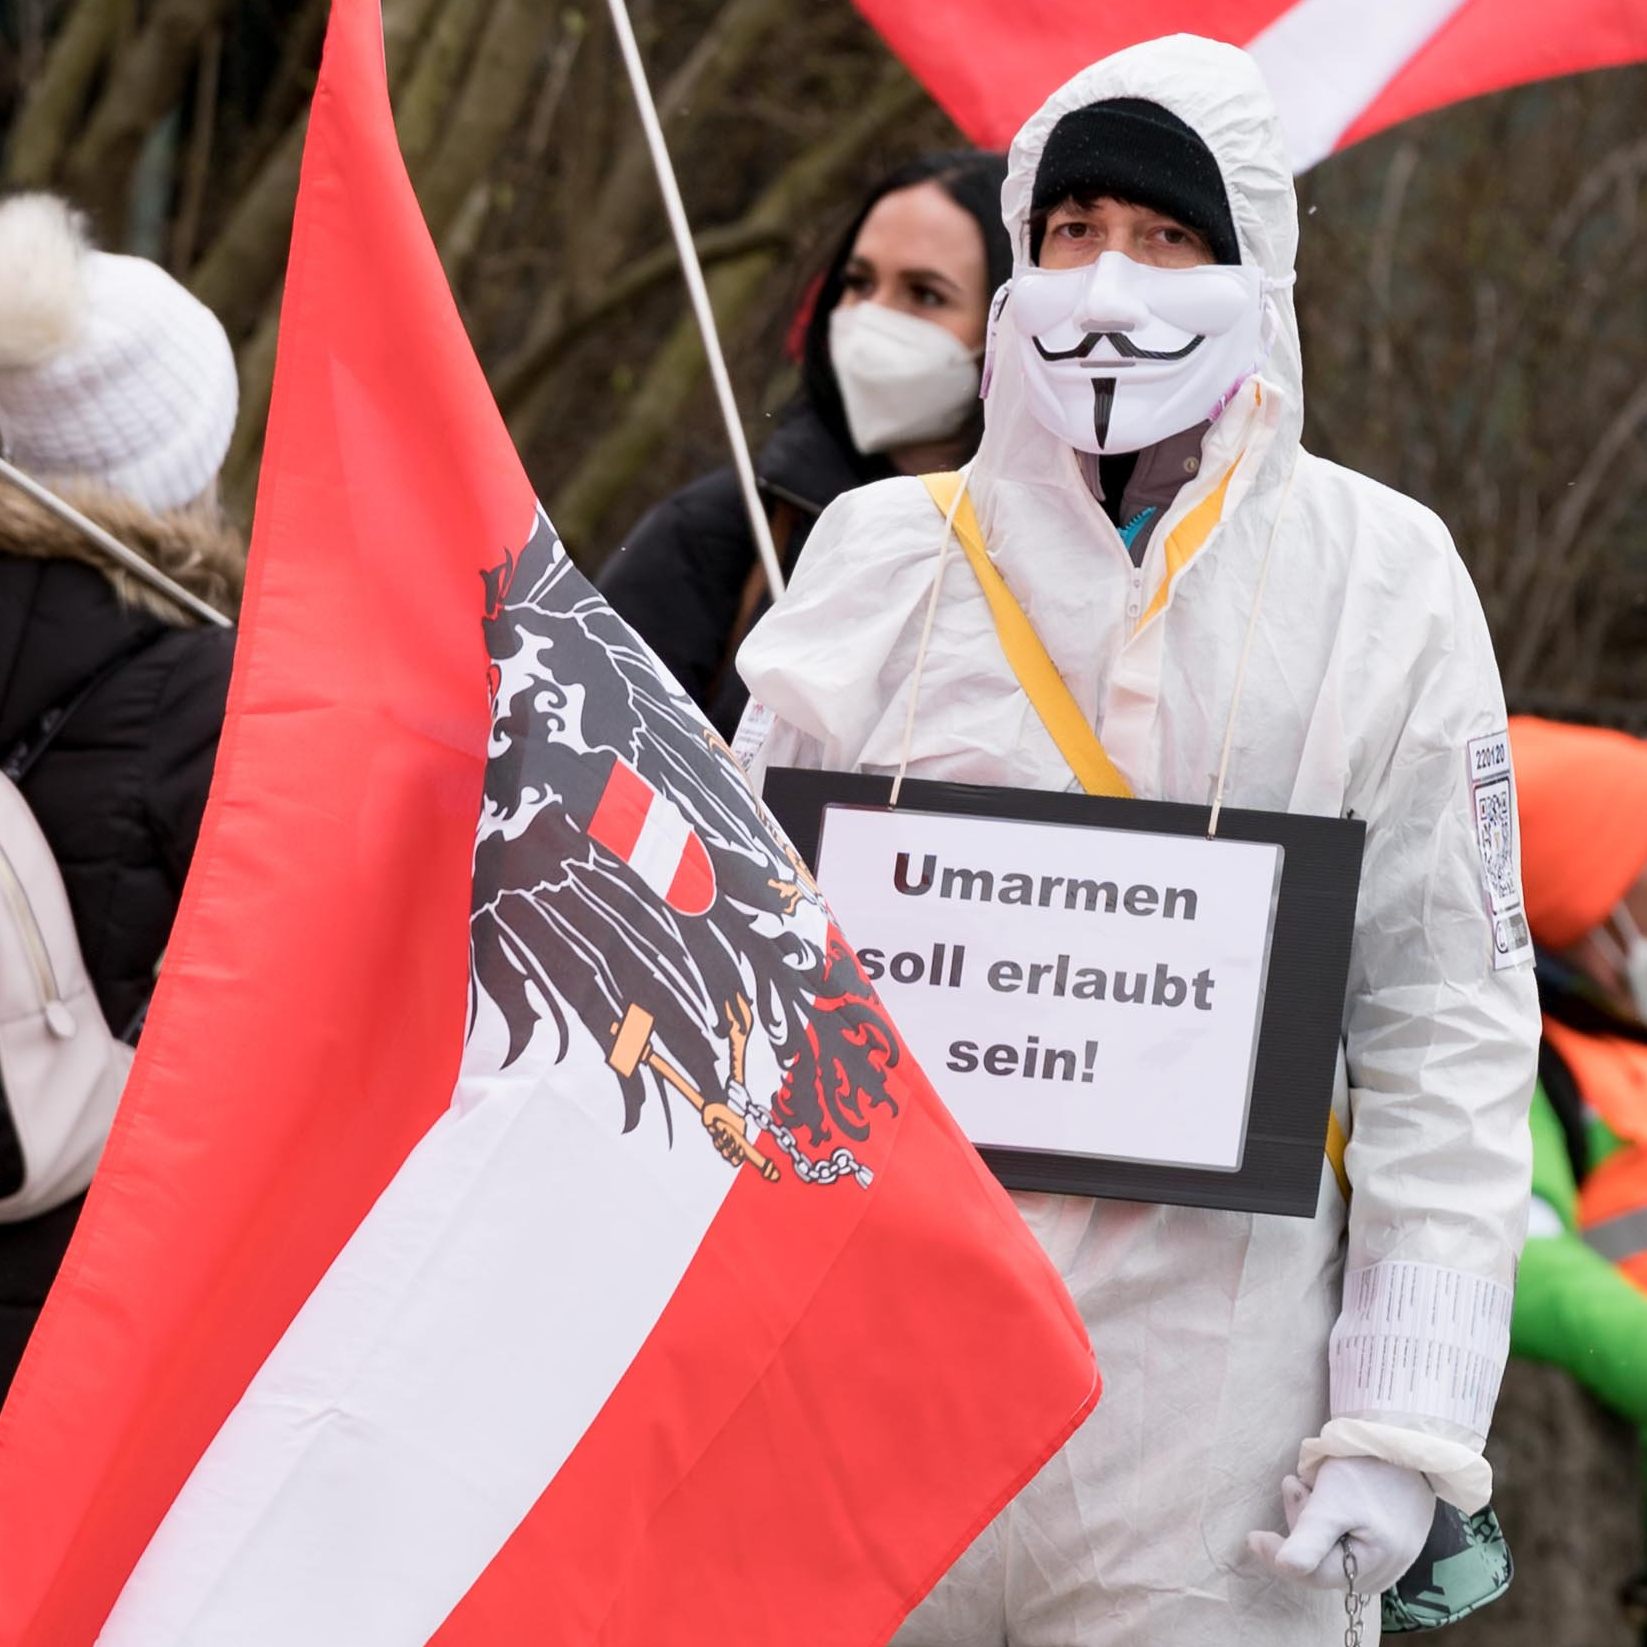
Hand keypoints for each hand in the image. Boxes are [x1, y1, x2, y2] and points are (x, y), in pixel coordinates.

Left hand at [1248, 1456, 1435, 1594]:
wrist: (1405, 1447)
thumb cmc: (1368, 1472)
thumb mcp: (1333, 1502)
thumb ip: (1310, 1539)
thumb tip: (1285, 1569)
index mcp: (1372, 1570)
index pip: (1312, 1574)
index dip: (1278, 1556)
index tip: (1252, 1536)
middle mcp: (1381, 1575)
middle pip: (1319, 1562)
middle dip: (1300, 1524)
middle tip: (1296, 1484)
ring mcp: (1385, 1563)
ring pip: (1328, 1550)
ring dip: (1311, 1519)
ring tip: (1312, 1484)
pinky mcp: (1384, 1546)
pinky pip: (1343, 1541)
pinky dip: (1327, 1519)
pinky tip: (1328, 1494)